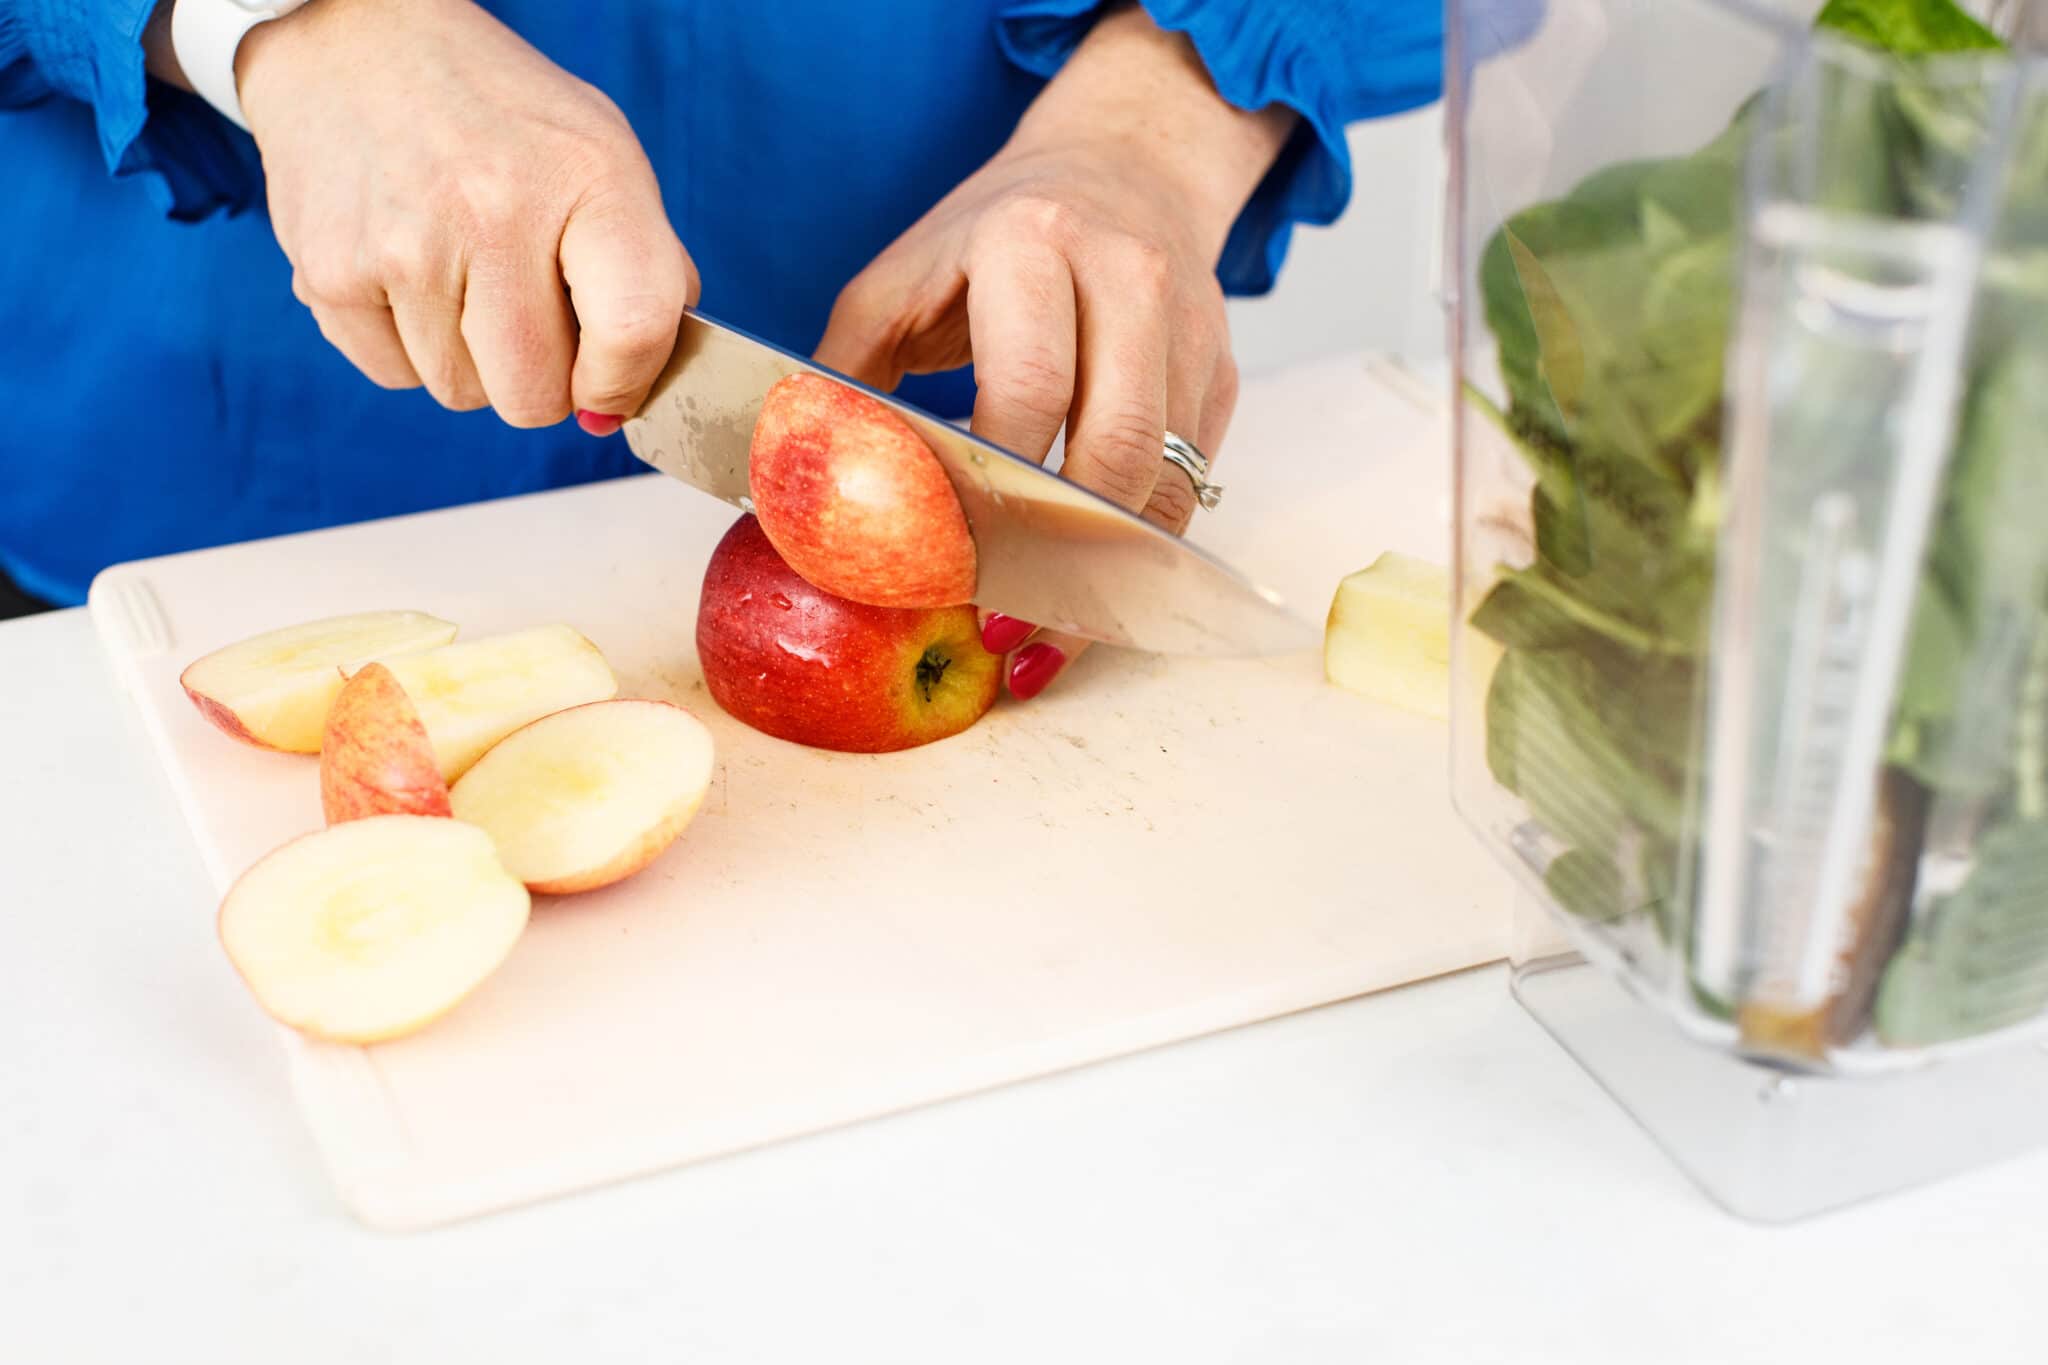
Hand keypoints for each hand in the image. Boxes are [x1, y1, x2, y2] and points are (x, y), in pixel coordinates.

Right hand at [236, 0, 696, 432]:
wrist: (355, 44)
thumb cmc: (499, 115)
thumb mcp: (601, 155)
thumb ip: (650, 265)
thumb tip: (646, 379)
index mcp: (587, 176)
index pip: (634, 328)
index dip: (625, 383)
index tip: (608, 385)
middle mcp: (494, 210)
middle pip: (534, 397)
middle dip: (540, 380)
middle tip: (527, 318)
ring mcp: (405, 246)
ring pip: (461, 393)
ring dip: (470, 359)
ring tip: (460, 273)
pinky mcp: (330, 271)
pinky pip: (393, 374)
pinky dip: (405, 345)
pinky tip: (407, 272)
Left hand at [814, 4, 1290, 697]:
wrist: (1123, 165)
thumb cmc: (993, 235)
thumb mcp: (900, 280)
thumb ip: (844, 373)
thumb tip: (788, 484)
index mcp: (1035, 245)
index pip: (1029, 388)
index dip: (994, 487)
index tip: (953, 560)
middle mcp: (1128, 279)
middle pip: (1117, 444)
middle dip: (1059, 548)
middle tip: (1001, 620)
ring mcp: (1188, 331)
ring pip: (1165, 480)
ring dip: (1105, 572)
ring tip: (1045, 633)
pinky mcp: (1219, 377)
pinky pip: (1190, 487)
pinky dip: (1139, 555)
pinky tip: (1091, 598)